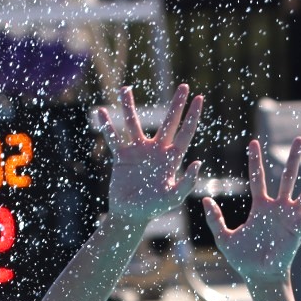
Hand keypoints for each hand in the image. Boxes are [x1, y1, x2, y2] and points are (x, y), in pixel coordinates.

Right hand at [93, 84, 203, 225]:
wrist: (129, 215)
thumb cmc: (153, 208)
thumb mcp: (173, 198)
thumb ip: (186, 182)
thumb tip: (198, 162)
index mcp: (170, 158)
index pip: (185, 132)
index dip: (193, 115)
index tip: (199, 97)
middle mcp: (156, 150)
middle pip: (168, 122)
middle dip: (176, 104)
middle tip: (184, 85)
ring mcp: (138, 151)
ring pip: (134, 123)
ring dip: (129, 106)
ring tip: (124, 89)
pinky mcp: (121, 157)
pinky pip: (113, 138)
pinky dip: (107, 126)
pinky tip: (100, 112)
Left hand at [205, 137, 300, 287]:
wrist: (259, 275)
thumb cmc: (243, 259)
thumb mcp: (224, 237)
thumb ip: (214, 219)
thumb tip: (204, 199)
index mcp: (260, 206)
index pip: (258, 178)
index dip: (255, 161)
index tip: (253, 142)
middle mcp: (278, 207)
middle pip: (288, 176)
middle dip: (294, 158)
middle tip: (300, 138)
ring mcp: (291, 216)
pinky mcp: (300, 227)